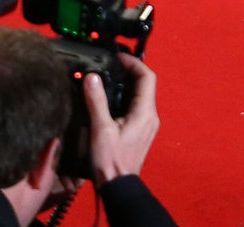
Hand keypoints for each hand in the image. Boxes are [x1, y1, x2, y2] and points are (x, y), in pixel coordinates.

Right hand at [82, 52, 159, 181]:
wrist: (118, 185)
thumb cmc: (111, 161)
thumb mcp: (100, 128)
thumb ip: (96, 101)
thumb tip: (92, 78)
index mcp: (145, 112)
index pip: (147, 77)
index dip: (134, 62)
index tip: (118, 57)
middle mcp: (150, 116)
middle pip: (145, 84)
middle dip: (129, 72)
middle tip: (111, 65)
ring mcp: (147, 124)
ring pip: (140, 96)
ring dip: (127, 85)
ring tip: (108, 78)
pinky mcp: (140, 131)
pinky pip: (137, 107)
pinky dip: (125, 97)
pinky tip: (110, 100)